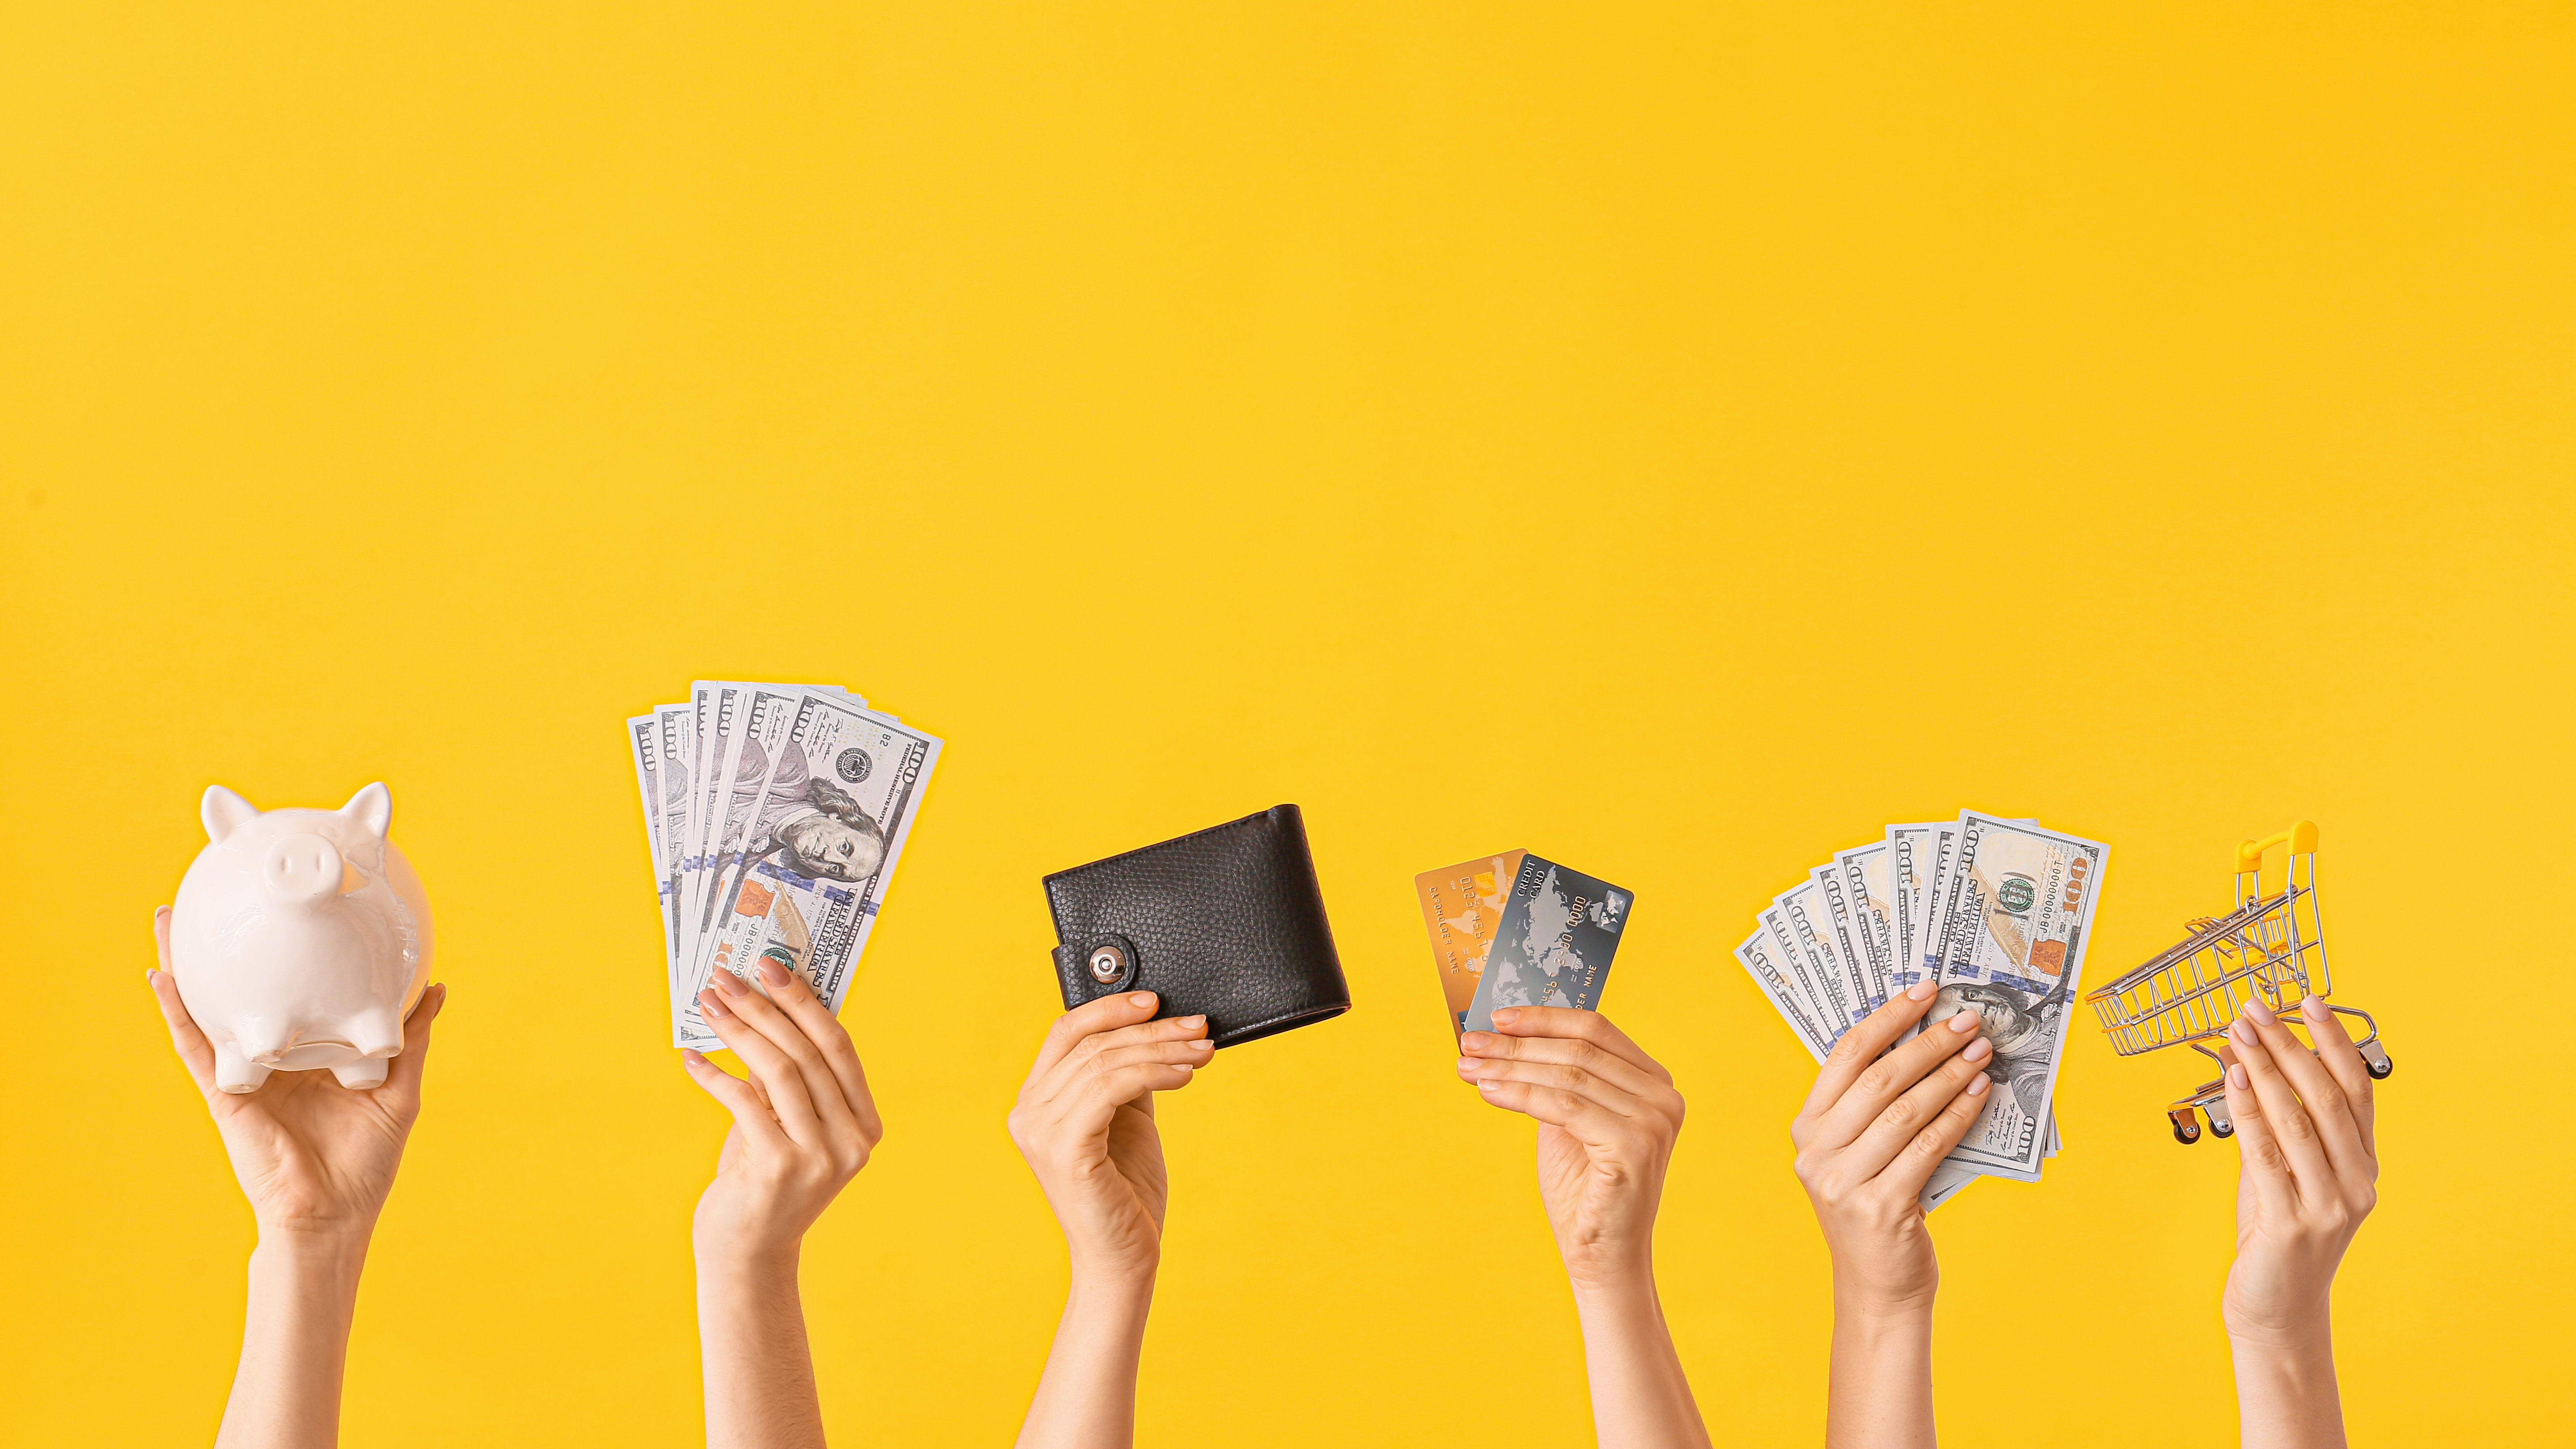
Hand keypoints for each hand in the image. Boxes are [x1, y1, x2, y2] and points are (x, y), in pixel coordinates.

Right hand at [146, 905, 444, 1243]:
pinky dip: (177, 1011)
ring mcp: (246, 1073)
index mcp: (314, 1056)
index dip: (289, 962)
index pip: (298, 998)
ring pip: (209, 1010)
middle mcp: (276, 1057)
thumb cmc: (364, 1164)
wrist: (332, 1216)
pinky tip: (161, 977)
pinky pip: (195, 1045)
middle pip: (247, 995)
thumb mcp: (398, 1090)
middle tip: (215, 900)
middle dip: (228, 953)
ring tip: (168, 921)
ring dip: (185, 967)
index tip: (288, 917)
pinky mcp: (225, 1092)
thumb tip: (433, 990)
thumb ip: (410, 1040)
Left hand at [683, 958, 881, 1266]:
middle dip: (764, 1008)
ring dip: (738, 1031)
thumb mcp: (785, 1123)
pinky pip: (743, 1103)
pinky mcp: (778, 1170)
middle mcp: (851, 1142)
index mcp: (865, 1124)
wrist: (747, 1254)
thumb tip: (762, 1003)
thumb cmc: (763, 1181)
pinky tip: (691, 1058)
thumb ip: (787, 1076)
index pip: (839, 1047)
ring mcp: (819, 1158)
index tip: (772, 966)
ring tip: (708, 1006)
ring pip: (779, 1071)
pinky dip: (713, 1075)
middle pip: (808, 1053)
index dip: (805, 1002)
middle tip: (728, 978)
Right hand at [1007, 992, 1210, 1286]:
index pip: (1064, 1032)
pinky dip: (1154, 1073)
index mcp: (1035, 1100)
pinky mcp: (1066, 1149)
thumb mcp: (1126, 1118)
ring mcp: (1041, 1131)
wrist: (1123, 1257)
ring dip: (1163, 1050)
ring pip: (1106, 1062)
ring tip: (1203, 1052)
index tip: (1155, 1001)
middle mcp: (1028, 1112)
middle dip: (1154, 1030)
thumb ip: (1126, 1075)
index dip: (1109, 1008)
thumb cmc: (1125, 1192)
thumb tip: (1153, 1030)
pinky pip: (1111, 1088)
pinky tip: (1185, 1076)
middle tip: (1199, 1028)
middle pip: (1093, 1043)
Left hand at [1458, 1007, 1685, 1287]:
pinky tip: (1489, 1091)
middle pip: (1578, 1050)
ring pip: (1568, 1076)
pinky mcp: (1635, 1146)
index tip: (1497, 1017)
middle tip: (1470, 1042)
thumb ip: (1554, 1079)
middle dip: (1516, 1045)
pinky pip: (1565, 1107)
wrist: (1601, 1256)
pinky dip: (1521, 1094)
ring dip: (1510, 1068)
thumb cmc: (1583, 1191)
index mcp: (1654, 1083)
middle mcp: (1663, 1097)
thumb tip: (1503, 1038)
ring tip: (1470, 1067)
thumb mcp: (1567, 1121)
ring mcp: (1654, 1121)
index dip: (1544, 1019)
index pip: (1596, 1030)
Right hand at [1789, 980, 1990, 1318]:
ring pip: (1906, 1110)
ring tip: (1981, 1054)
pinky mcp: (1880, 1208)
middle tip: (1967, 1022)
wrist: (1876, 1288)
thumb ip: (1873, 1108)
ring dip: (1950, 1076)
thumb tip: (1926, 1043)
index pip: (1846, 1055)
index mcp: (1806, 1128)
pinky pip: (1927, 1148)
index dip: (1888, 1017)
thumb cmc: (1874, 1210)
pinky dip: (1958, 1118)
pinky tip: (1979, 1098)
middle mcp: (1816, 1152)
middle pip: (1879, 1079)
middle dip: (1929, 1043)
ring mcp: (1843, 1182)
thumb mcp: (1857, 1155)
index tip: (1925, 991)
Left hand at [2216, 994, 2378, 1347]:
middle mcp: (2355, 1181)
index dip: (2335, 1042)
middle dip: (2291, 1046)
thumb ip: (2270, 1120)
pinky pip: (2268, 1153)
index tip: (2310, 1000)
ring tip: (2240, 1031)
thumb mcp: (2279, 1169)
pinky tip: (2233, 1078)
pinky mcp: (2293, 1222)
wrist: (2277, 1306)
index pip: (2357, 1090)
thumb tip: (2242, 1056)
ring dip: (2267, 1069)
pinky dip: (2250, 1110)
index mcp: (2362, 1164)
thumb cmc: (2275, 1234)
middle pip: (2326, 1097)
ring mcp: (2328, 1203)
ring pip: (2298, 1120)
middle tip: (2258, 1008)